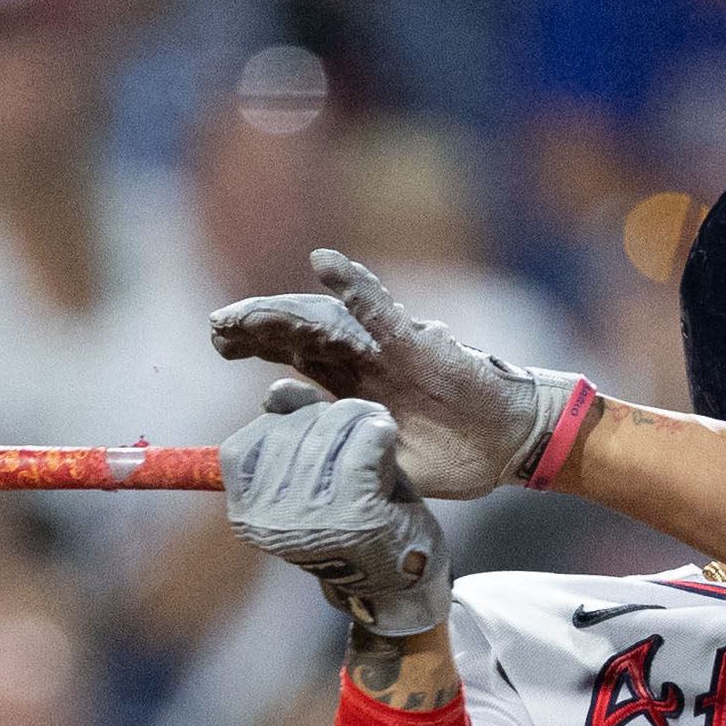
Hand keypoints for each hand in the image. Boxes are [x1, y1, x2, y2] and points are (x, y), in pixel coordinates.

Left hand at [210, 248, 582, 501]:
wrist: (508, 447)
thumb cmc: (452, 454)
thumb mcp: (382, 465)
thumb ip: (338, 445)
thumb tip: (278, 414)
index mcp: (350, 387)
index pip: (292, 357)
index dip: (254, 345)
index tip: (218, 342)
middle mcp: (363, 359)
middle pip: (299, 333)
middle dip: (256, 327)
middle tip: (218, 327)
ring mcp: (387, 349)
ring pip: (328, 321)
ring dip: (287, 313)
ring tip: (248, 312)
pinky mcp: (417, 344)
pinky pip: (381, 311)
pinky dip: (354, 285)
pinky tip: (325, 260)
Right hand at [223, 380, 444, 638]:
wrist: (398, 579)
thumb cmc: (352, 517)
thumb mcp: (311, 474)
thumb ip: (288, 428)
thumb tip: (276, 391)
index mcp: (248, 516)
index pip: (243, 445)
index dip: (280, 424)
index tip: (314, 428)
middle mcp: (272, 523)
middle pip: (288, 431)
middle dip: (327, 416)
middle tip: (357, 423)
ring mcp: (313, 522)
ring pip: (328, 433)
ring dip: (358, 419)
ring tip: (375, 429)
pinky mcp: (356, 517)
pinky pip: (362, 446)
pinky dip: (377, 432)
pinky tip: (386, 436)